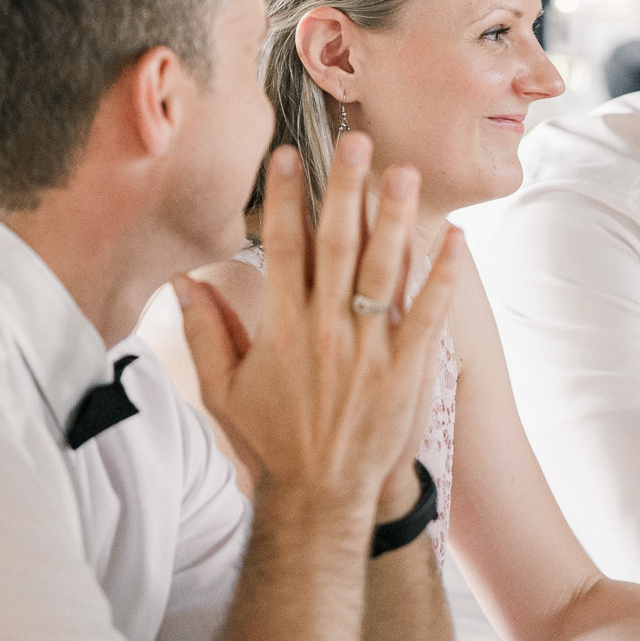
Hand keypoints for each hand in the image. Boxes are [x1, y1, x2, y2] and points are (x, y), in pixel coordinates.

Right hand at [176, 138, 462, 523]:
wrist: (319, 497)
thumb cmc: (270, 443)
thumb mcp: (223, 390)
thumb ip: (204, 332)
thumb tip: (184, 281)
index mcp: (281, 327)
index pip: (283, 248)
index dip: (286, 198)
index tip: (289, 155)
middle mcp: (327, 328)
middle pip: (338, 244)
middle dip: (346, 189)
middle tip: (358, 142)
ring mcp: (370, 347)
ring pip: (385, 269)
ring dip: (396, 218)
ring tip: (405, 173)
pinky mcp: (407, 368)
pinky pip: (429, 312)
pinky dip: (443, 275)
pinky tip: (454, 239)